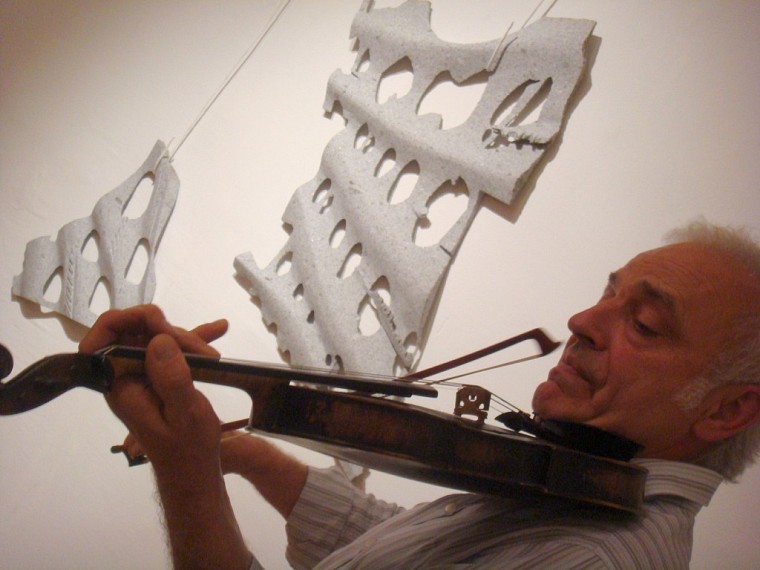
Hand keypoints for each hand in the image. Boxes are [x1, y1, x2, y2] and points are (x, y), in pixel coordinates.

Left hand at [84, 306, 251, 567]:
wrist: (196, 472)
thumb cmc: (189, 450)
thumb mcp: (184, 414)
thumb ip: (171, 378)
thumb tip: (159, 340)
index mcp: (121, 386)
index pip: (102, 340)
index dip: (125, 321)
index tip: (160, 322)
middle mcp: (126, 378)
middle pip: (135, 334)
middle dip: (168, 333)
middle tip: (200, 350)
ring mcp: (144, 377)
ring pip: (157, 339)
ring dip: (188, 341)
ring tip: (213, 358)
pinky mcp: (162, 378)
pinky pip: (173, 351)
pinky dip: (195, 339)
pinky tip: (219, 328)